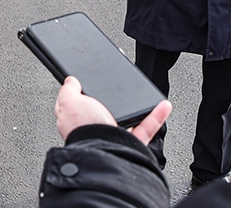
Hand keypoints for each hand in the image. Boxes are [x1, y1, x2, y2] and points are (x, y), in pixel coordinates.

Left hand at [55, 76, 171, 145]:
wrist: (103, 150)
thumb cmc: (83, 129)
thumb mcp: (69, 102)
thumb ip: (69, 91)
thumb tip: (70, 81)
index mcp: (78, 122)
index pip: (81, 107)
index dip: (86, 95)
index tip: (94, 86)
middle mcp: (96, 131)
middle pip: (108, 112)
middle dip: (116, 102)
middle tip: (121, 92)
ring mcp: (115, 137)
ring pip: (131, 119)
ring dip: (139, 108)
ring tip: (143, 97)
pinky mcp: (133, 143)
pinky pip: (147, 127)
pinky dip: (156, 116)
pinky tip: (162, 105)